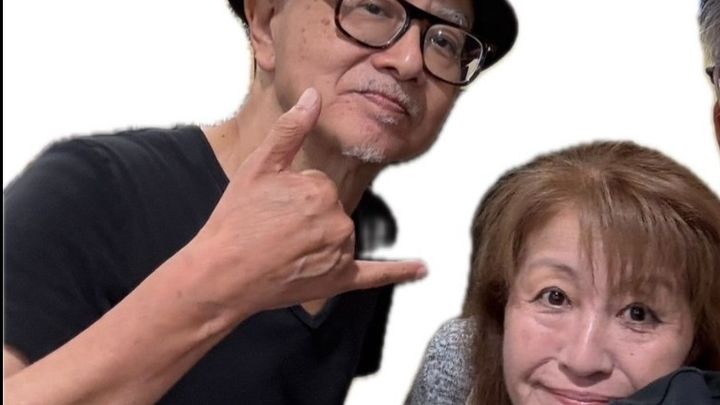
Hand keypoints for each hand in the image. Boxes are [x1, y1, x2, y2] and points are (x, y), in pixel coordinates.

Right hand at [185, 88, 425, 316]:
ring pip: (338, 235)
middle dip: (304, 216)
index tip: (270, 208)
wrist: (222, 274)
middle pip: (328, 209)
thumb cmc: (236, 220)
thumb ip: (290, 130)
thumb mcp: (258, 167)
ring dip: (316, 240)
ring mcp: (341, 252)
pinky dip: (399, 271)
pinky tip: (421, 268)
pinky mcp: (340, 279)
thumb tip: (314, 96)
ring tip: (281, 251)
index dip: (289, 194)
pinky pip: (375, 273)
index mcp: (321, 189)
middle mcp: (338, 220)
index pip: (315, 184)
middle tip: (271, 230)